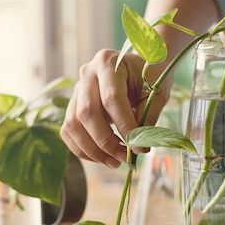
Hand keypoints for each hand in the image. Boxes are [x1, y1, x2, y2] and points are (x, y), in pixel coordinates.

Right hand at [61, 49, 166, 167]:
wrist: (140, 67)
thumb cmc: (149, 77)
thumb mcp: (155, 93)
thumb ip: (147, 118)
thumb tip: (138, 148)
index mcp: (108, 63)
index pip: (112, 99)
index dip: (123, 126)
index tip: (136, 147)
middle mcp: (87, 73)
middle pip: (87, 112)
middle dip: (106, 141)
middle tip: (124, 158)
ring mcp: (77, 89)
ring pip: (73, 124)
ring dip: (92, 149)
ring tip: (114, 162)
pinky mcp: (72, 105)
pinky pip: (68, 131)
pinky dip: (82, 149)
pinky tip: (101, 157)